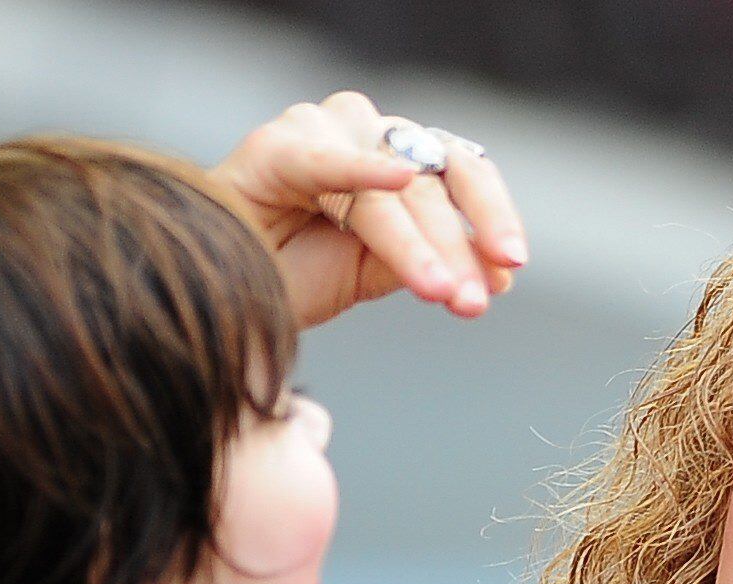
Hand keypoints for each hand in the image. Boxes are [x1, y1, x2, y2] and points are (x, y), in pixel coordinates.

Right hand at [213, 92, 526, 325]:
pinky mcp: (277, 146)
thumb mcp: (375, 274)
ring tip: (438, 291)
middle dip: (458, 249)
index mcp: (399, 157)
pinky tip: (395, 180)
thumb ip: (433, 265)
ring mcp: (322, 132)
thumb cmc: (292, 274)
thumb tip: (500, 279)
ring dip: (419, 243)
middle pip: (434, 184)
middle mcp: (367, 133)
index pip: (463, 174)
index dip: (492, 217)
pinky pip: (327, 160)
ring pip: (390, 188)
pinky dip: (361, 168)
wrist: (221, 291)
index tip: (511, 269)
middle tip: (473, 301)